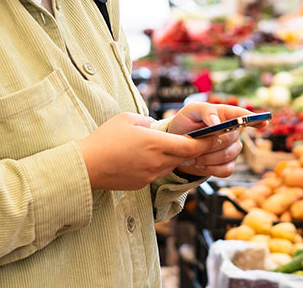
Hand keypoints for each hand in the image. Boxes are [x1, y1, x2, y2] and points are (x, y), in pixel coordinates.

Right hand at [78, 113, 212, 190]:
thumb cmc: (105, 139)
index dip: (206, 141)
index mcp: (157, 144)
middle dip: (196, 148)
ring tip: (176, 145)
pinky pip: (159, 172)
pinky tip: (152, 156)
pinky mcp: (142, 184)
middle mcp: (158, 162)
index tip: (215, 135)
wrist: (87, 166)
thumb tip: (155, 127)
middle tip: (205, 139)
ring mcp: (151, 175)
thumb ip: (148, 121)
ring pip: (173, 165)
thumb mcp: (128, 119)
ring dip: (178, 156)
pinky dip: (161, 164)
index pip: (192, 145)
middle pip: (187, 156)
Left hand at [168, 103, 260, 178]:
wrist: (177, 145)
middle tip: (196, 144)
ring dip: (209, 157)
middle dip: (212, 143)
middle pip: (232, 138)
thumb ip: (206, 111)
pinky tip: (200, 164)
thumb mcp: (191, 111)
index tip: (264, 122)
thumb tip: (217, 123)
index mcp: (226, 115)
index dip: (255, 119)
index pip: (244, 115)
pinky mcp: (228, 164)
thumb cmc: (186, 124)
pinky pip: (226, 170)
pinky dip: (211, 169)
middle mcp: (234, 132)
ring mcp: (233, 148)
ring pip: (229, 155)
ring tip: (193, 155)